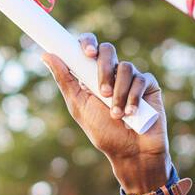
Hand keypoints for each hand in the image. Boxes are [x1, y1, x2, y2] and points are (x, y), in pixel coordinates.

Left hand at [42, 34, 171, 193]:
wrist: (131, 152)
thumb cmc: (104, 132)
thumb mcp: (80, 106)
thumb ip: (65, 80)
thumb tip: (46, 55)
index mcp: (93, 75)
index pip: (89, 48)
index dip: (87, 43)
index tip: (87, 53)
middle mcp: (113, 73)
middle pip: (108, 50)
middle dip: (104, 69)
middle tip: (102, 92)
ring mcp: (132, 78)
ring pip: (125, 67)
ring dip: (118, 93)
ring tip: (116, 114)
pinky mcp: (149, 85)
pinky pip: (141, 79)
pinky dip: (134, 97)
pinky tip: (131, 114)